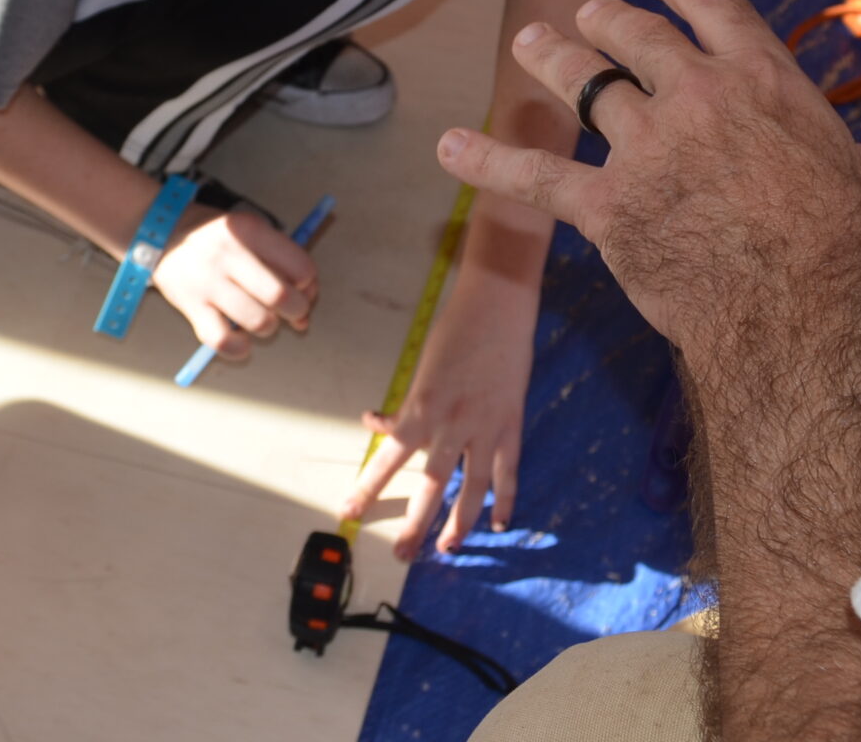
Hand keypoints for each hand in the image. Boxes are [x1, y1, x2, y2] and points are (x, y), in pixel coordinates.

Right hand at [150, 204, 317, 360]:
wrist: (164, 233)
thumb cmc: (218, 238)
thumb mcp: (252, 231)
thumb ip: (283, 264)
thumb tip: (305, 312)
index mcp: (251, 230)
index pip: (300, 267)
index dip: (310, 286)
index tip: (303, 290)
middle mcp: (230, 254)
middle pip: (281, 296)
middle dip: (296, 311)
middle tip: (291, 312)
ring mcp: (209, 281)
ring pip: (258, 321)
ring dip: (268, 327)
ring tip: (261, 319)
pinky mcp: (191, 305)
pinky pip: (222, 339)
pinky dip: (238, 348)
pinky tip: (241, 341)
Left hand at [341, 268, 537, 558]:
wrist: (499, 304)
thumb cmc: (454, 330)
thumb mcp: (421, 368)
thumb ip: (405, 406)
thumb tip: (377, 423)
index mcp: (422, 407)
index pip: (388, 457)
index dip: (368, 488)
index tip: (348, 512)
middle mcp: (452, 424)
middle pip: (430, 485)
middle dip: (415, 523)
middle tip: (402, 555)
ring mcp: (486, 427)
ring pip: (472, 488)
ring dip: (460, 523)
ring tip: (448, 548)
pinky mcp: (511, 424)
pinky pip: (508, 471)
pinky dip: (505, 499)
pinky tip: (499, 524)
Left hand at [435, 0, 860, 362]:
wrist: (801, 311)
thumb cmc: (851, 253)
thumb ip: (850, 163)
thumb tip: (854, 177)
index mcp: (764, 80)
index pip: (710, 4)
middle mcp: (696, 97)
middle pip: (634, 38)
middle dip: (605, 19)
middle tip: (587, 12)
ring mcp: (646, 148)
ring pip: (582, 86)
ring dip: (550, 59)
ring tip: (530, 42)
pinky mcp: (608, 207)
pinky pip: (535, 177)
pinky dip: (487, 160)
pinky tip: (450, 146)